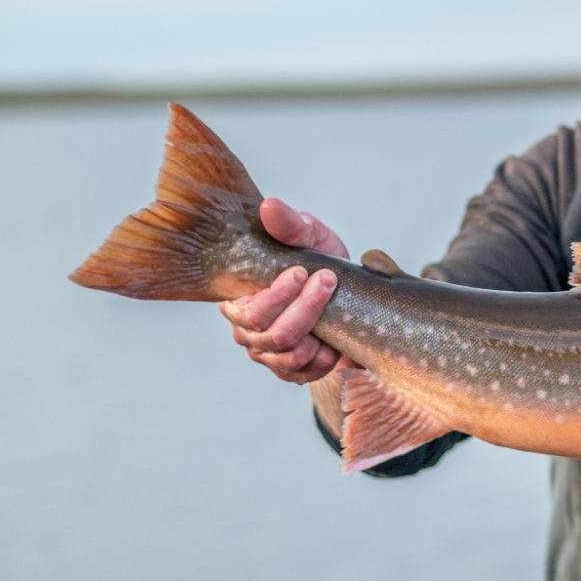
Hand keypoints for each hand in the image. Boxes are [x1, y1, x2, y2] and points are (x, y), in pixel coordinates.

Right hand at [218, 198, 350, 384]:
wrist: (342, 288)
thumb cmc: (316, 258)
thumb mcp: (309, 235)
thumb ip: (290, 223)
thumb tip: (271, 207)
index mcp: (237, 298)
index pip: (248, 311)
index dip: (276, 296)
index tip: (302, 271)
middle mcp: (246, 331)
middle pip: (272, 336)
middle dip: (306, 309)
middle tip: (328, 280)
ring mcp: (267, 354)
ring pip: (290, 357)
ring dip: (318, 331)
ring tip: (335, 306)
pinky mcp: (290, 370)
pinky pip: (306, 373)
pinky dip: (325, 357)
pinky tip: (334, 335)